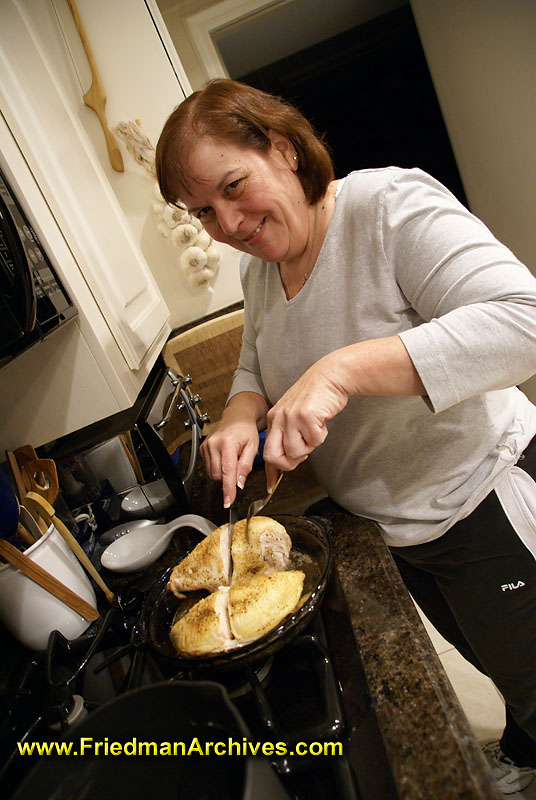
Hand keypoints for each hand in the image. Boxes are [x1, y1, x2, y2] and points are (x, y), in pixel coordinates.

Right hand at [200, 392, 267, 506]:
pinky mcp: (202, 448)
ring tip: (232, 459)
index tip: (228, 501)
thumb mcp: (253, 447)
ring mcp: (206, 446)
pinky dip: (218, 467)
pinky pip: (209, 467)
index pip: (227, 472)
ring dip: (223, 473)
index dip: (228, 489)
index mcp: (228, 443)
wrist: (237, 416)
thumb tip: (239, 484)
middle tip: (239, 466)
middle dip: (229, 478)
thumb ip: (245, 466)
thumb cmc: (246, 430)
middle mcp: (214, 444)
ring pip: (212, 473)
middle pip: (218, 475)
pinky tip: (225, 457)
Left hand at [263, 355, 348, 471]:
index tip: (270, 484)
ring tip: (314, 430)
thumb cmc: (315, 396)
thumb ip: (288, 433)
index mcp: (274, 418)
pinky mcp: (306, 417)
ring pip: (296, 452)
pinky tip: (322, 421)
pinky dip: (322, 435)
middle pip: (274, 456)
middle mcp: (278, 418)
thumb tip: (289, 458)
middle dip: (288, 464)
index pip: (266, 450)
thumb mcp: (294, 413)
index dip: (270, 471)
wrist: (330, 376)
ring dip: (309, 446)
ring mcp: (291, 418)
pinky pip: (315, 441)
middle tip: (302, 455)